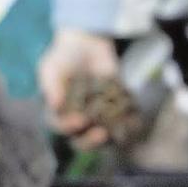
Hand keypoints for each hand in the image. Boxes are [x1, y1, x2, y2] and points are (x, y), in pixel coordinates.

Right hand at [37, 28, 118, 148]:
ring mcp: (97, 117)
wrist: (86, 44)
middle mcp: (76, 120)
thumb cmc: (62, 58)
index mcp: (57, 114)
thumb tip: (55, 105)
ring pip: (103, 137)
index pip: (60, 126)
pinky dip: (129, 124)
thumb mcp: (51, 68)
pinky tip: (135, 121)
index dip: (68, 127)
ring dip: (112, 138)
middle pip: (80, 141)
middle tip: (101, 134)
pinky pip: (123, 123)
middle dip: (90, 142)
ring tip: (121, 132)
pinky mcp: (115, 109)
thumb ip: (52, 86)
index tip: (79, 120)